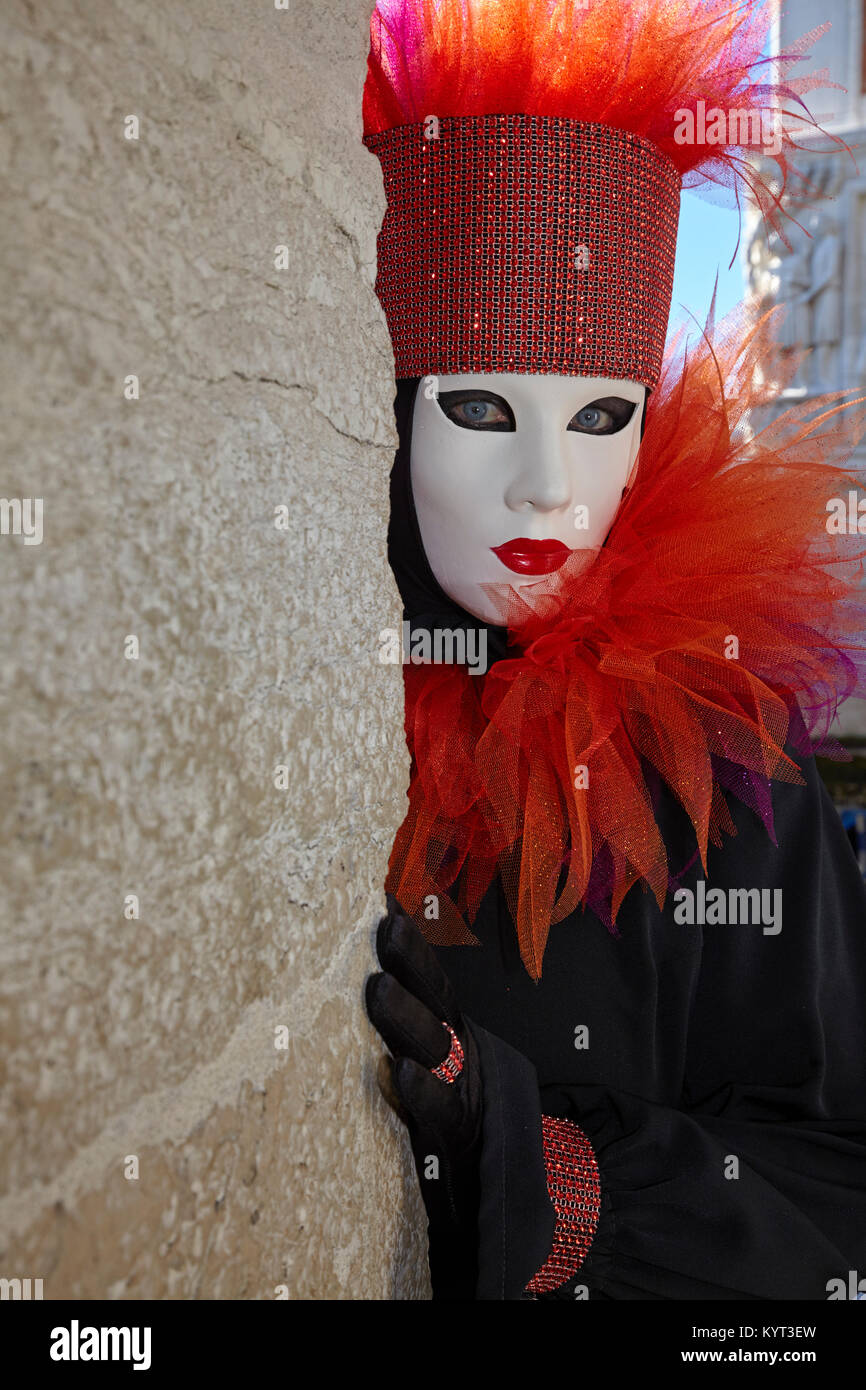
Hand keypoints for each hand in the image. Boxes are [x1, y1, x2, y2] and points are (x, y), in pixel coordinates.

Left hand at [365, 909, 482, 1296]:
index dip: (414, 945)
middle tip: (386, 928)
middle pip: (437, 1004)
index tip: (388, 904)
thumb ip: (406, 1030)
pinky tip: (404, 1073)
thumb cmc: (447, 1130)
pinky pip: (441, 1115)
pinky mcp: (456, 1146)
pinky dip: (424, 1093)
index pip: (433, 983)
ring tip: (378, 987)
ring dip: (407, 1018)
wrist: (496, 1203)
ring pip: (437, 1049)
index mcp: (450, 1036)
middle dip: (413, 964)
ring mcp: (461, 1099)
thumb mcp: (429, 1072)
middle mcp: (459, 1059)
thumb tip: (369, 962)